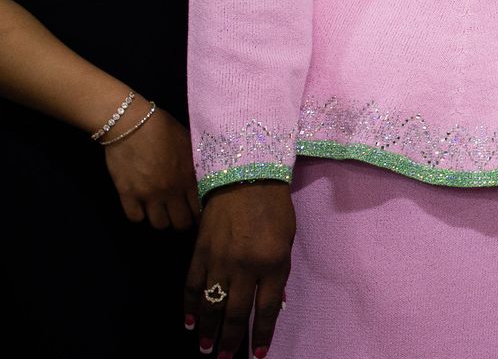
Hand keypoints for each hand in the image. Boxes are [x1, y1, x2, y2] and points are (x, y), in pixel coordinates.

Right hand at [101, 102, 199, 228]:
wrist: (132, 123)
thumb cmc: (164, 129)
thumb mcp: (190, 144)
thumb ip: (197, 165)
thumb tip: (208, 176)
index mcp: (190, 177)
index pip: (201, 210)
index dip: (200, 215)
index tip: (197, 213)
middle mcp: (172, 190)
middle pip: (181, 223)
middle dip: (182, 221)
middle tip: (179, 214)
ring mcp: (149, 194)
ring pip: (159, 224)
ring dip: (161, 219)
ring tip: (160, 211)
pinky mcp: (127, 194)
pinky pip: (135, 218)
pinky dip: (138, 215)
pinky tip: (141, 206)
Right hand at [186, 182, 295, 356]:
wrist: (246, 177)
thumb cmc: (275, 209)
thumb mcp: (287, 241)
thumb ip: (279, 274)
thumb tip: (273, 305)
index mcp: (273, 264)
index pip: (265, 310)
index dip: (260, 335)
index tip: (257, 354)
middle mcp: (245, 267)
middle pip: (235, 313)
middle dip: (229, 340)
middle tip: (223, 358)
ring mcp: (219, 260)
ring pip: (211, 304)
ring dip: (207, 330)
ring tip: (205, 349)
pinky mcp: (200, 252)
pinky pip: (192, 285)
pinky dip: (190, 306)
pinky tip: (189, 322)